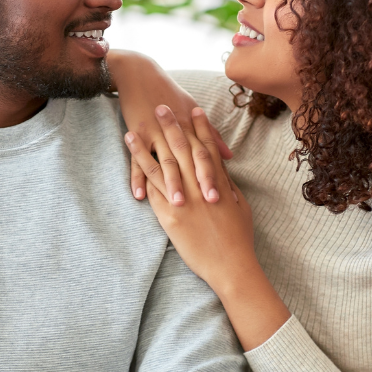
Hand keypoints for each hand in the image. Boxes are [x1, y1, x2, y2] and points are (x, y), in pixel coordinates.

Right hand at [107, 50, 231, 203]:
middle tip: (207, 203)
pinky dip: (137, 178)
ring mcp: (155, 133)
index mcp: (191, 127)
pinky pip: (136, 161)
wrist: (139, 74)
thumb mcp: (191, 109)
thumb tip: (229, 156)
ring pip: (164, 162)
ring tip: (178, 204)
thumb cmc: (169, 93)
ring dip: (170, 184)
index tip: (224, 193)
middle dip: (198, 182)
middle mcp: (175, 131)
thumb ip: (210, 135)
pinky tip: (139, 195)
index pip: (205, 154)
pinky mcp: (137, 134)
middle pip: (188, 160)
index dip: (215, 173)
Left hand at [125, 106, 255, 293]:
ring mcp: (183, 201)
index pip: (207, 148)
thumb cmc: (239, 237)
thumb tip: (220, 169)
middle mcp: (199, 187)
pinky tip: (132, 161)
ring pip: (160, 166)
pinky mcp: (170, 217)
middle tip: (161, 106)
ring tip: (133, 129)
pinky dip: (141, 173)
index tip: (193, 110)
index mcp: (218, 183)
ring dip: (145, 146)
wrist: (231, 266)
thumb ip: (227, 184)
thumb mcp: (239, 205)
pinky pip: (153, 190)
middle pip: (182, 150)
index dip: (201, 128)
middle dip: (171, 126)